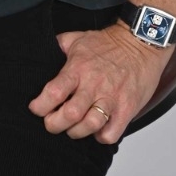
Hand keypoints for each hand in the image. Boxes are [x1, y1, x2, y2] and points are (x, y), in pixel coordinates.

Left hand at [28, 23, 173, 143]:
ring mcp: (112, 97)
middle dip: (54, 124)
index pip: (54, 92)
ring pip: (90, 125)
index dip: (40, 106)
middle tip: (52, 123)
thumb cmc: (109, 42)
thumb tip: (40, 51)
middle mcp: (93, 85)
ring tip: (73, 128)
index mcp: (77, 68)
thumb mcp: (77, 38)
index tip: (36, 108)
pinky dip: (101, 137)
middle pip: (70, 114)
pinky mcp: (127, 108)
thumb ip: (58, 46)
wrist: (140, 42)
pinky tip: (97, 129)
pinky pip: (112, 132)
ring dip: (77, 132)